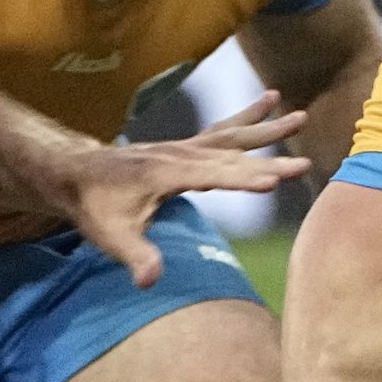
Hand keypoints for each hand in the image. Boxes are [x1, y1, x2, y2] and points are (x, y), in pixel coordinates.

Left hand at [66, 93, 311, 285]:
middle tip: (304, 164)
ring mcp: (185, 147)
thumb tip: (152, 280)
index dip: (245, 180)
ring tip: (300, 115)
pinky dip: (248, 117)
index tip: (276, 181)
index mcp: (167, 174)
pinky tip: (268, 101)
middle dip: (270, 159)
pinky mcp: (187, 147)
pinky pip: (224, 129)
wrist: (77, 174)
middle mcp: (181, 155)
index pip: (214, 177)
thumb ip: (136, 256)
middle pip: (233, 154)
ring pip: (234, 135)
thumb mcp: (111, 237)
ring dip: (267, 128)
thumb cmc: (96, 207)